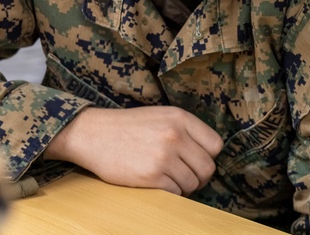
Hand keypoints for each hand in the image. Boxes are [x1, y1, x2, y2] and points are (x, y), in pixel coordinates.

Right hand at [45, 106, 223, 194]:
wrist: (93, 133)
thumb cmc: (128, 126)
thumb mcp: (162, 116)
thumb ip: (186, 129)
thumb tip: (207, 152)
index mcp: (181, 118)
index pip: (216, 144)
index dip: (209, 156)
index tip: (198, 161)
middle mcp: (176, 135)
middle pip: (208, 167)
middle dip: (201, 177)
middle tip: (189, 179)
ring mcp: (164, 156)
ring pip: (193, 182)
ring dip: (185, 187)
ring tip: (172, 182)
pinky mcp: (151, 175)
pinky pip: (175, 192)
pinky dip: (171, 193)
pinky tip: (161, 186)